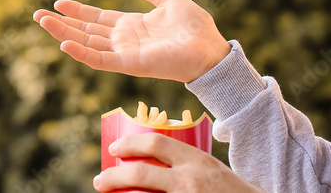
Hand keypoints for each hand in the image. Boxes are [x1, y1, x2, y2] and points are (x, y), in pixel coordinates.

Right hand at [33, 0, 229, 82]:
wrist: (211, 49)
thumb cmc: (196, 28)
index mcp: (131, 26)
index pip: (96, 19)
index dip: (77, 11)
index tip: (57, 3)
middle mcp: (123, 41)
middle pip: (85, 31)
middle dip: (61, 23)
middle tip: (37, 15)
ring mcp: (124, 54)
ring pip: (86, 44)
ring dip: (63, 34)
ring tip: (43, 22)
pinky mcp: (129, 64)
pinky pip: (100, 60)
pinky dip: (81, 53)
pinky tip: (64, 43)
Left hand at [92, 134, 263, 191]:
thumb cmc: (230, 191)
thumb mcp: (210, 169)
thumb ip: (186, 164)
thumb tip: (150, 158)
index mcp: (196, 160)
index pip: (156, 142)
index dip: (129, 143)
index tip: (114, 149)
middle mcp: (190, 180)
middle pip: (140, 173)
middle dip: (113, 176)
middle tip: (100, 180)